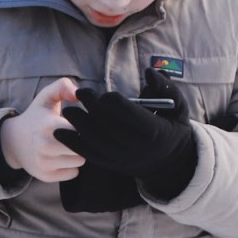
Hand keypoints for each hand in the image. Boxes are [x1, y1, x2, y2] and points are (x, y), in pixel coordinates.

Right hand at [0, 78, 84, 182]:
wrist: (13, 141)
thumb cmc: (36, 117)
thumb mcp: (46, 97)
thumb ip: (63, 86)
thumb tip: (79, 94)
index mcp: (49, 125)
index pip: (82, 129)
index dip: (86, 126)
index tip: (81, 123)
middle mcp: (46, 146)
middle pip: (84, 147)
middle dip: (83, 141)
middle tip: (75, 135)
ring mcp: (45, 163)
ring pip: (80, 161)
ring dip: (78, 154)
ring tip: (67, 145)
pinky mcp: (46, 176)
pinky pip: (73, 173)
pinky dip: (71, 167)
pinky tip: (61, 157)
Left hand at [55, 70, 196, 198]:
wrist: (169, 161)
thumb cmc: (171, 126)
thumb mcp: (177, 106)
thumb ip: (164, 87)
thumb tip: (149, 72)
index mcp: (155, 131)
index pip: (130, 115)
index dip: (115, 103)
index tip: (105, 94)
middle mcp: (138, 148)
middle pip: (110, 127)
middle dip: (93, 109)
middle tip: (80, 92)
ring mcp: (123, 159)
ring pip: (97, 142)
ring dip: (80, 126)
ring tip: (67, 110)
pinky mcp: (111, 165)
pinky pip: (90, 155)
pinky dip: (74, 144)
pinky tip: (60, 133)